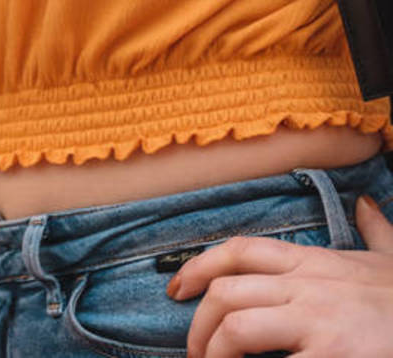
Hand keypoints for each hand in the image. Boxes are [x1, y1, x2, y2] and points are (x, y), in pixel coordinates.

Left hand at [170, 194, 392, 356]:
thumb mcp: (390, 260)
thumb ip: (375, 232)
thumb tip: (367, 205)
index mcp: (313, 263)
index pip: (240, 251)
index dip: (199, 266)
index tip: (177, 289)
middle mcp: (307, 287)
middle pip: (227, 294)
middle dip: (199, 327)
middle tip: (194, 354)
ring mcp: (317, 324)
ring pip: (238, 330)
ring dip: (215, 356)